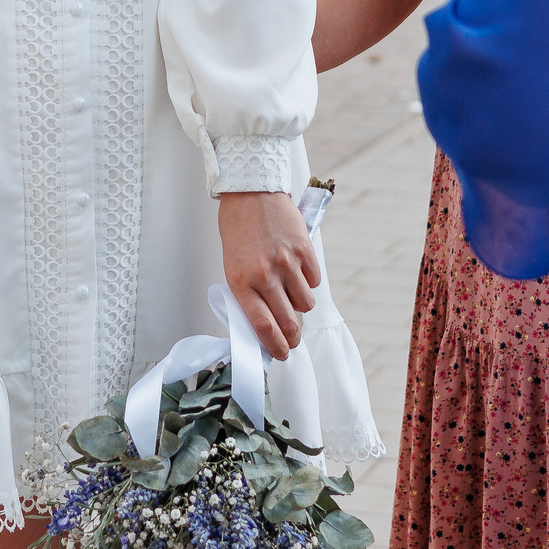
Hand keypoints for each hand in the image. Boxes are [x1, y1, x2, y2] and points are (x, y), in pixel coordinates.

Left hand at [218, 191, 320, 361]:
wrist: (251, 194)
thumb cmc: (238, 231)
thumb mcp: (233, 266)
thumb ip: (248, 294)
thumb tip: (266, 325)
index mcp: (241, 281)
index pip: (263, 326)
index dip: (275, 347)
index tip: (281, 355)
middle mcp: (265, 274)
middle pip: (288, 322)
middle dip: (293, 338)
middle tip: (293, 340)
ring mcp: (286, 262)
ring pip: (306, 303)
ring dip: (300, 304)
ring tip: (290, 291)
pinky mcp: (304, 249)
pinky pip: (315, 280)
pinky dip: (309, 281)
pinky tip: (298, 270)